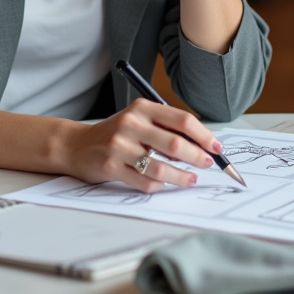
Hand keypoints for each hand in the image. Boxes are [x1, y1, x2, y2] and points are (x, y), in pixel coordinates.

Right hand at [58, 99, 223, 192]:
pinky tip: (165, 184)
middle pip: (174, 143)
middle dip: (197, 157)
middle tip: (208, 164)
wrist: (76, 145)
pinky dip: (159, 185)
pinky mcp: (110, 167)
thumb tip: (201, 145)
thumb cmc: (116, 134)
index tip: (217, 148)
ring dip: (181, 176)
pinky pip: (144, 181)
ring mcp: (119, 146)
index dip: (204, 135)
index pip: (181, 119)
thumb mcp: (139, 120)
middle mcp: (130, 124)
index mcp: (142, 108)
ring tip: (191, 179)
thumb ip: (165, 128)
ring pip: (160, 166)